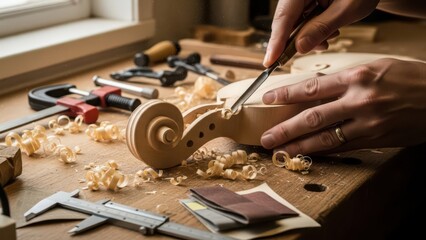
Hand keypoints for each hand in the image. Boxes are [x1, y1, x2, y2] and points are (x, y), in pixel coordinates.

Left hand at [260, 58, 425, 155]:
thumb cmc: (409, 77)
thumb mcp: (375, 68)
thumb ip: (344, 80)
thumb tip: (315, 89)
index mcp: (357, 77)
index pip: (312, 87)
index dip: (285, 94)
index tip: (267, 99)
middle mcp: (359, 101)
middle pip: (312, 117)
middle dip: (285, 129)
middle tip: (266, 138)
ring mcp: (368, 123)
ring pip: (325, 138)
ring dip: (299, 146)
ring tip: (280, 151)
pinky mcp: (376, 140)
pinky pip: (343, 148)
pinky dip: (322, 152)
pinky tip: (307, 154)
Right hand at [264, 0, 379, 66]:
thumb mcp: (346, 10)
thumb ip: (321, 28)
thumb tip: (299, 48)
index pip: (284, 16)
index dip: (276, 41)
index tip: (270, 61)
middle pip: (285, 21)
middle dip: (295, 40)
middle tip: (300, 55)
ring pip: (293, 23)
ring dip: (307, 37)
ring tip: (328, 38)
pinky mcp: (305, 2)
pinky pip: (301, 21)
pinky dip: (312, 31)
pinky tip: (327, 33)